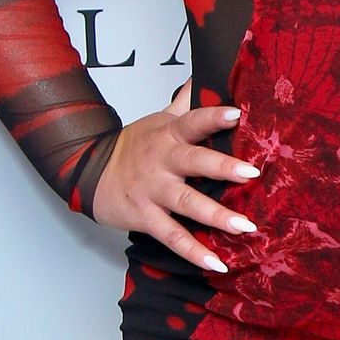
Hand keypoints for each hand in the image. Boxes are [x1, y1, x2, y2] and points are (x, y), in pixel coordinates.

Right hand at [88, 80, 259, 271]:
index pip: (192, 121)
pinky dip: (194, 251)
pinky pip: (172, 237)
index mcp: (168, 135)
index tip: (236, 114)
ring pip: (187, 203)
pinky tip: (217, 263)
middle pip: (193, 161)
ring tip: (245, 227)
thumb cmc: (134, 147)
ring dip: (216, 216)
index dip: (213, 117)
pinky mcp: (145, 217)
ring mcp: (153, 191)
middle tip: (251, 174)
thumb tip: (206, 75)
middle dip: (222, 167)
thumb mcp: (158, 120)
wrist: (88, 173)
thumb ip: (185, 101)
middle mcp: (162, 161)